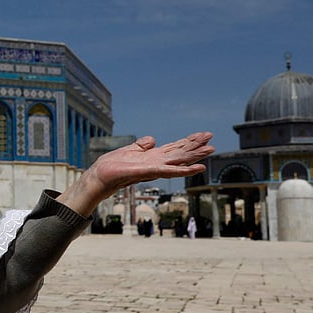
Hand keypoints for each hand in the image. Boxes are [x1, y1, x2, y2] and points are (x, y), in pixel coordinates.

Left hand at [57, 132, 213, 216]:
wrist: (99, 177)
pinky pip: (170, 171)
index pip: (174, 148)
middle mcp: (156, 163)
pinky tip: (197, 168)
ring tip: (211, 150)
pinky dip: (184, 170)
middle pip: (180, 153)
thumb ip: (141, 146)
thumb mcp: (128, 151)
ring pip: (179, 161)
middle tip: (212, 140)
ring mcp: (154, 168)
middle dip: (196, 147)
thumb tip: (152, 139)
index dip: (188, 141)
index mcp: (152, 157)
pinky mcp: (149, 172)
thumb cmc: (111, 167)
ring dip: (195, 156)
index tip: (202, 135)